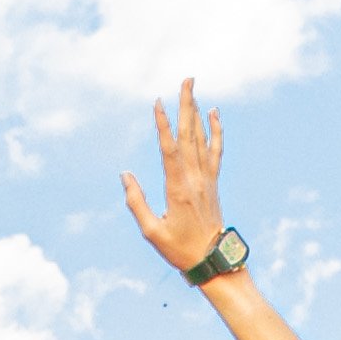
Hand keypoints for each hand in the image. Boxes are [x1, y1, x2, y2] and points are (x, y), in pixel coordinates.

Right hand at [116, 79, 230, 279]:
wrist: (213, 260)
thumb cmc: (179, 249)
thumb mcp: (151, 231)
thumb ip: (136, 202)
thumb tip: (125, 175)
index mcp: (178, 188)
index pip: (169, 149)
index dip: (163, 124)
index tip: (158, 102)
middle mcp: (194, 178)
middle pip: (189, 134)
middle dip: (186, 105)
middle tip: (187, 79)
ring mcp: (206, 178)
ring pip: (202, 138)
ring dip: (197, 111)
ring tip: (193, 88)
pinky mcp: (213, 182)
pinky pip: (215, 150)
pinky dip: (215, 131)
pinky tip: (214, 113)